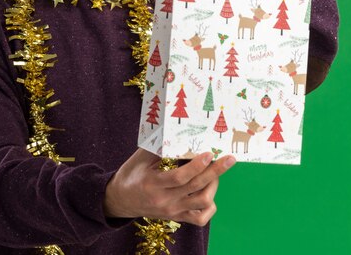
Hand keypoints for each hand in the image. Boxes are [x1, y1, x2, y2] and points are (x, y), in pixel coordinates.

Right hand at [104, 148, 235, 225]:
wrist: (121, 200)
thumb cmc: (130, 175)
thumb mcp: (139, 159)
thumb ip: (158, 147)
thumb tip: (178, 131)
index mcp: (153, 184)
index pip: (180, 177)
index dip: (196, 166)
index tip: (209, 153)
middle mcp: (165, 201)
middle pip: (196, 188)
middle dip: (216, 172)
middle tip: (229, 159)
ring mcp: (172, 211)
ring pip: (202, 204)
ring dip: (213, 186)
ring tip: (215, 172)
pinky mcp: (177, 217)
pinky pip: (200, 218)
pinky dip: (210, 206)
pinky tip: (209, 193)